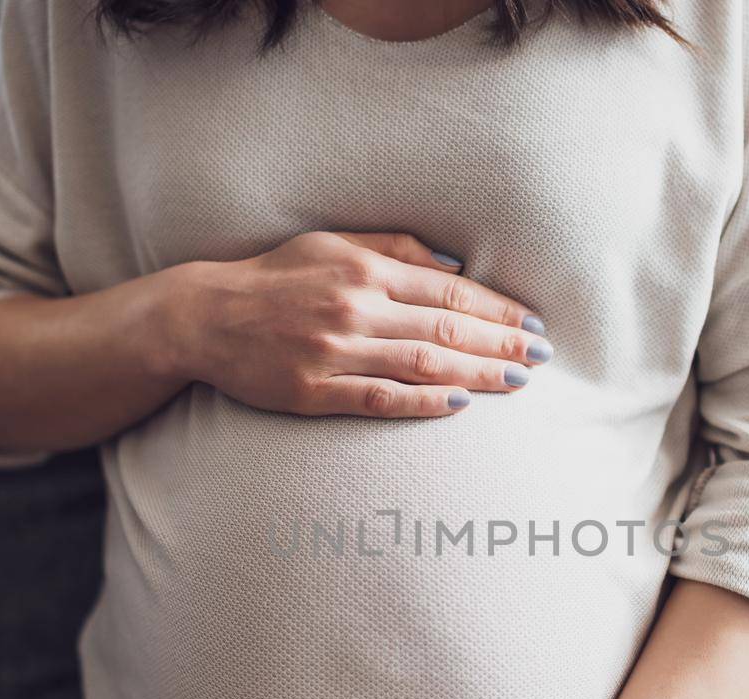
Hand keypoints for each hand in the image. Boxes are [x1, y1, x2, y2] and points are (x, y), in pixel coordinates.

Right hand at [154, 231, 552, 417]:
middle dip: (501, 343)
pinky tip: (458, 405)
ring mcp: (334, 352)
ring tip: (517, 382)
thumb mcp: (333, 243)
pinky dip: (422, 402)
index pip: (449, 290)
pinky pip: (379, 399)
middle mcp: (355, 308)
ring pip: (422, 364)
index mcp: (365, 270)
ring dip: (476, 375)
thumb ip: (395, 248)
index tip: (533, 324)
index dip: (497, 309)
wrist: (205, 317)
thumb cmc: (276, 277)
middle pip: (446, 328)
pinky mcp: (313, 391)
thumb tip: (455, 265)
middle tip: (542, 357)